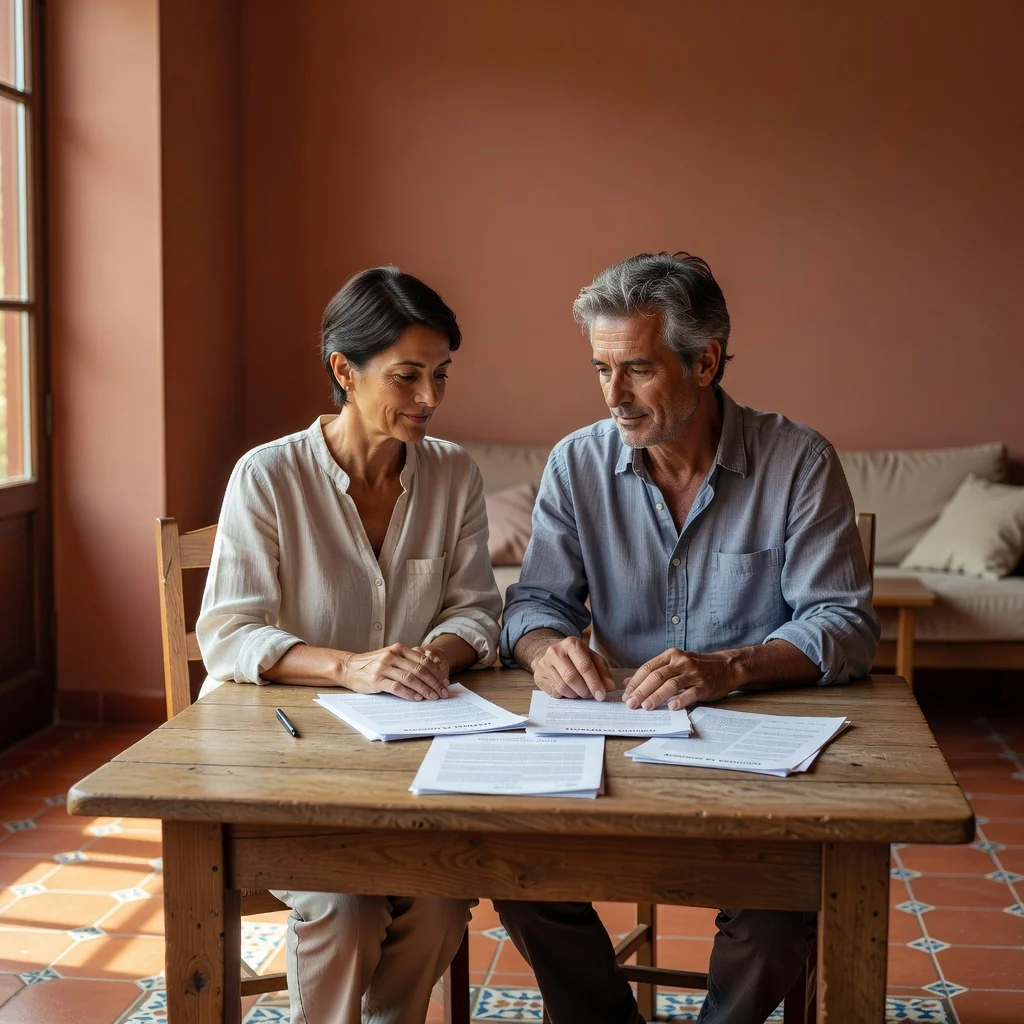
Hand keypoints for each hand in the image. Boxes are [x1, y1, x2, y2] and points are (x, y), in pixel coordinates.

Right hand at [341, 644, 448, 700]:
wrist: (348, 667)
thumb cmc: (373, 664)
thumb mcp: (391, 656)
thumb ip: (408, 660)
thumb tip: (432, 671)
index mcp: (399, 648)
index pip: (423, 660)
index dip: (436, 672)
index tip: (445, 682)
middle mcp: (392, 655)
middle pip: (420, 670)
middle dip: (434, 682)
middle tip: (443, 693)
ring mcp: (384, 667)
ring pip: (411, 678)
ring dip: (424, 689)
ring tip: (433, 697)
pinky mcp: (376, 679)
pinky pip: (397, 687)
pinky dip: (409, 693)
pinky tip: (417, 699)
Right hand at [532, 636, 615, 699]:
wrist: (551, 653)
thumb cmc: (575, 657)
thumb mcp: (591, 658)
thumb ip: (602, 671)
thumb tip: (609, 687)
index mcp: (572, 644)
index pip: (585, 666)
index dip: (594, 683)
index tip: (601, 695)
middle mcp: (556, 651)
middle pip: (572, 678)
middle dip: (584, 691)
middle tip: (591, 696)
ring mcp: (544, 663)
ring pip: (562, 687)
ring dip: (575, 695)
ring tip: (580, 693)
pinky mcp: (538, 675)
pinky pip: (554, 692)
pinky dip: (565, 696)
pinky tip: (569, 691)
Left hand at [623, 649, 737, 709]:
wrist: (725, 667)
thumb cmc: (696, 667)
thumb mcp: (673, 664)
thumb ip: (652, 672)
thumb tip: (626, 683)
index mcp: (671, 655)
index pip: (648, 668)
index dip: (635, 682)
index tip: (626, 695)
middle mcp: (680, 662)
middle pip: (656, 676)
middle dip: (642, 691)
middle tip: (631, 704)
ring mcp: (693, 673)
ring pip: (670, 684)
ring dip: (656, 696)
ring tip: (646, 707)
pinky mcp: (704, 685)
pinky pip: (690, 693)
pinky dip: (680, 700)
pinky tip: (671, 707)